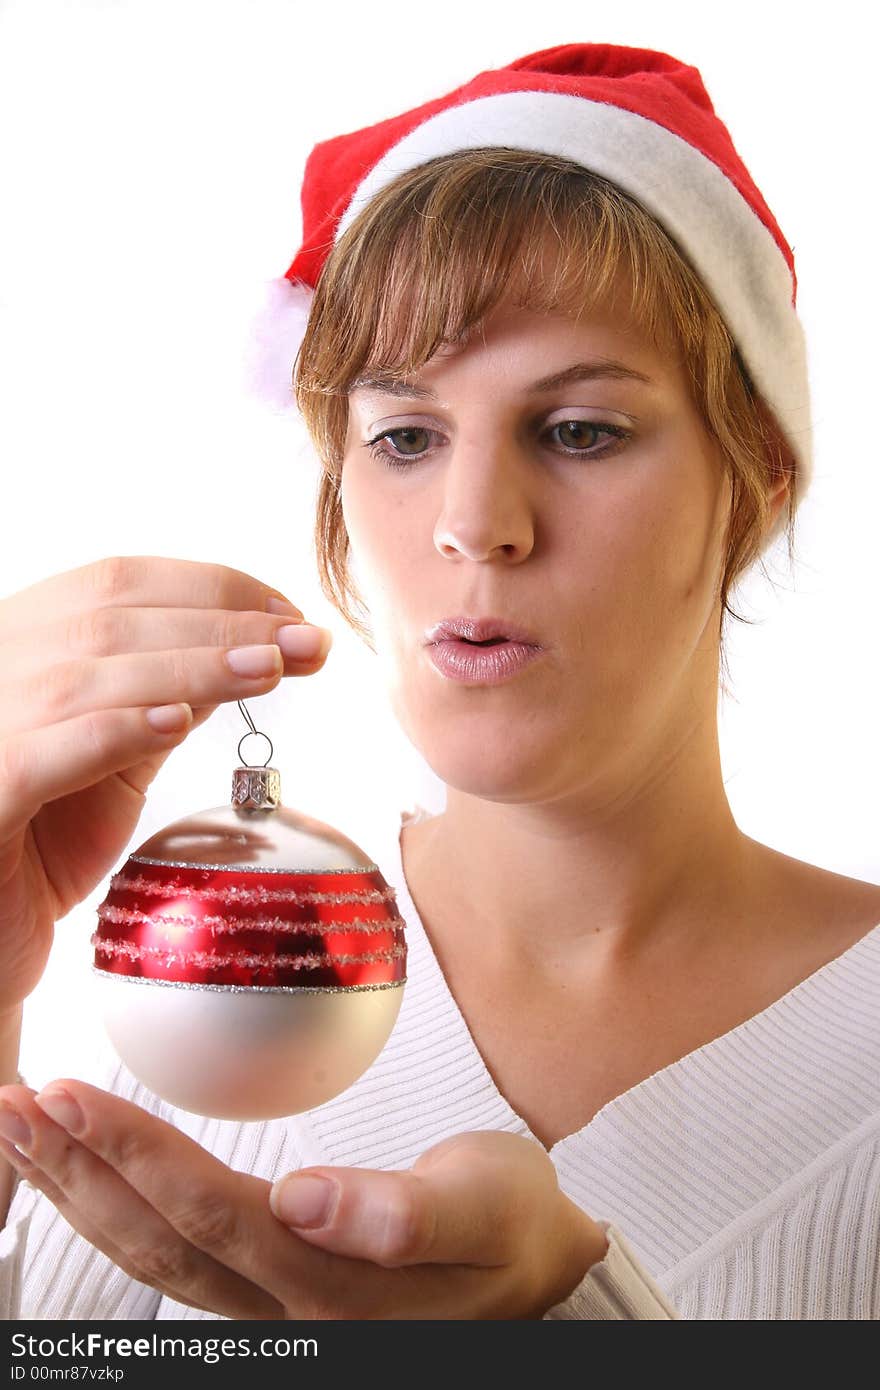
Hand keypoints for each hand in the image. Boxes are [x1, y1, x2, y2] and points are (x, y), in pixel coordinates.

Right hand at [0, 555, 331, 1015]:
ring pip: (87, 677)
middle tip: (306, 641)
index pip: (115, 583)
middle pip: (111, 619)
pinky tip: (177, 723)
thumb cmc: (42, 845)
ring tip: (270, 669)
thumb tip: (255, 647)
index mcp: (17, 643)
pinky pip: (44, 751)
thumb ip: (163, 697)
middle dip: (222, 623)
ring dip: (190, 666)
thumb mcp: (114, 759)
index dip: (211, 589)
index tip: (290, 614)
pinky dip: (114, 729)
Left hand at [0, 1079, 607, 1318]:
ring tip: (27, 1129)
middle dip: (80, 1171)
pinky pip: (172, 1258)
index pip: (214, 1218)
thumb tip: (309, 1200)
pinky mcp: (268, 1291)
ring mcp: (272, 1310)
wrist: (539, 1265)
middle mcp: (289, 1314)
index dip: (137, 1157)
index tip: (76, 1097)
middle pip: (161, 1243)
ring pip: (153, 1258)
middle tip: (19, 1103)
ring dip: (80, 1192)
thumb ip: (410, 1214)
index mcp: (339, 1289)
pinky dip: (115, 1211)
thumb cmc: (516, 1227)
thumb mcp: (493, 1209)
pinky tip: (86, 1177)